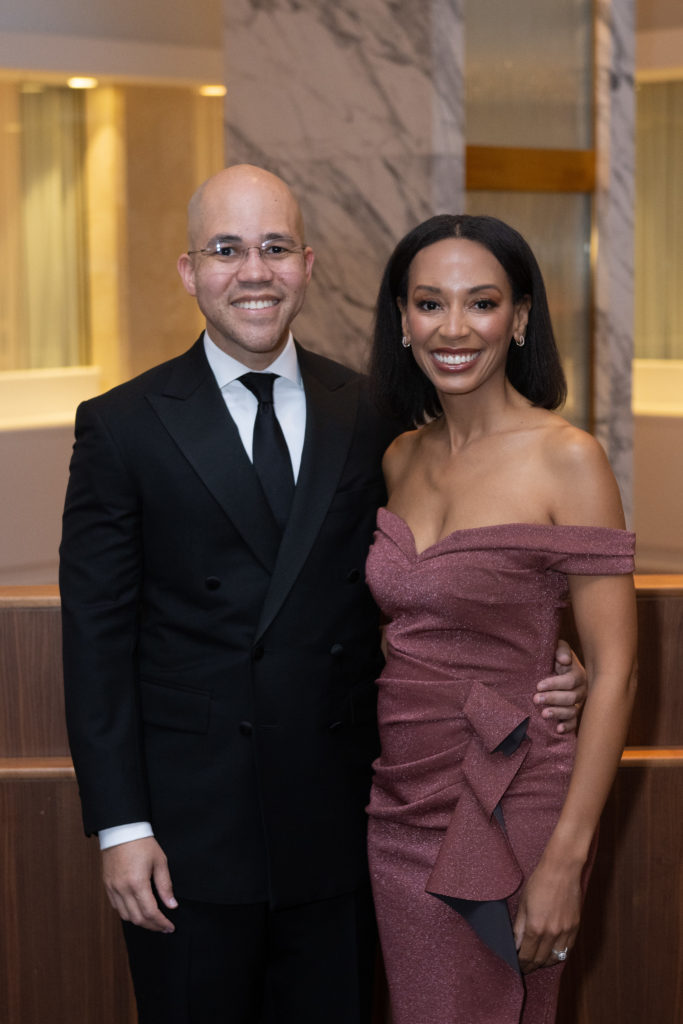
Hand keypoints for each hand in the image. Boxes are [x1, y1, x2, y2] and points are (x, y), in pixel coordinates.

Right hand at [102, 836, 177, 932]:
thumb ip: (165, 886)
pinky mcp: (107, 886)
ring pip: (125, 916)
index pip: (150, 912)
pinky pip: (116, 907)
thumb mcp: (160, 862)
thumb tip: (172, 905)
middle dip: (152, 926)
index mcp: (137, 883)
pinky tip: (137, 910)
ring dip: (140, 922)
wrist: (121, 831)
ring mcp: (112, 888)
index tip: (170, 927)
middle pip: (137, 918)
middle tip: (163, 927)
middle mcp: (122, 889)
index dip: (161, 923)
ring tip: (152, 920)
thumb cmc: (142, 843)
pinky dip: (128, 913)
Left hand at [513, 859, 580, 973]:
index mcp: (535, 927)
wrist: (562, 870)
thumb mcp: (523, 903)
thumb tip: (515, 943)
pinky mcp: (575, 927)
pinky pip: (567, 950)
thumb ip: (519, 927)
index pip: (527, 956)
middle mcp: (552, 933)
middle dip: (531, 966)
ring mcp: (565, 932)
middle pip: (540, 960)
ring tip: (537, 961)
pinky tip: (552, 953)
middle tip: (524, 967)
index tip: (517, 964)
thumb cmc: (539, 883)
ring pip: (555, 958)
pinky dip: (558, 955)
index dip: (521, 963)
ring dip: (545, 963)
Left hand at [533, 639, 586, 733]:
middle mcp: (581, 690)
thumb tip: (564, 660)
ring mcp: (578, 703)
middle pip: (570, 698)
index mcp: (578, 675)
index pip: (569, 681)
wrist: (555, 668)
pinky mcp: (574, 713)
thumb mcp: (558, 648)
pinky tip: (558, 729)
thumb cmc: (555, 657)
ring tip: (543, 714)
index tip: (538, 685)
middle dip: (552, 698)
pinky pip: (574, 722)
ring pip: (572, 711)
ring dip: (558, 713)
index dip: (554, 684)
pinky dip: (567, 726)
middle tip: (536, 699)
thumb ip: (561, 650)